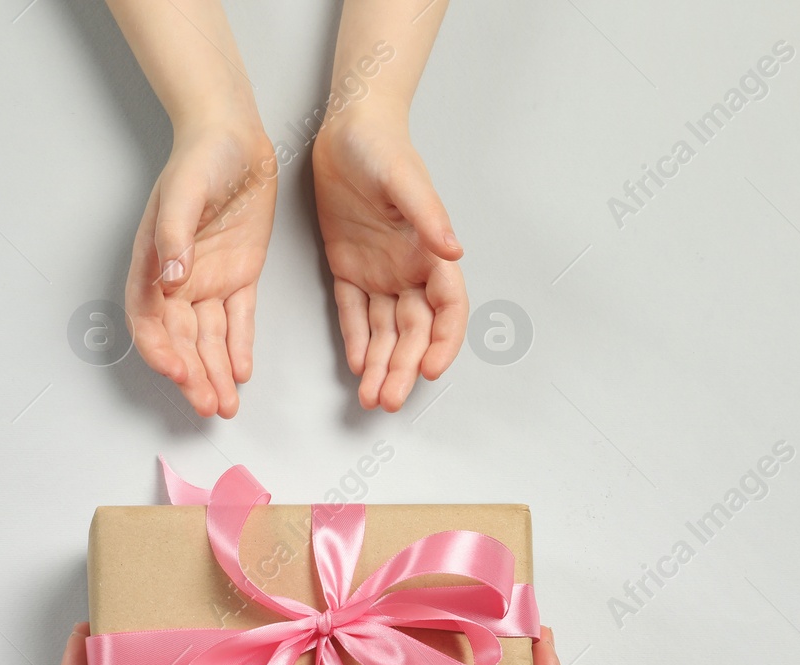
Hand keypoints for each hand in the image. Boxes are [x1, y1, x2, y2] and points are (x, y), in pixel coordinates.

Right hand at [125, 119, 276, 418]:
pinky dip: (238, 348)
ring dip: (215, 373)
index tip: (177, 371)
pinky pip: (237, 321)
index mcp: (153, 263)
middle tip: (208, 405)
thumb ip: (175, 237)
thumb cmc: (199, 157)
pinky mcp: (239, 277)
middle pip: (181, 340)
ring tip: (226, 405)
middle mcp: (177, 280)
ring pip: (209, 339)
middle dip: (193, 376)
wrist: (234, 136)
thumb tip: (170, 280)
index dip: (160, 350)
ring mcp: (208, 281)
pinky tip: (241, 374)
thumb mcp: (184, 192)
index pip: (149, 320)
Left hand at [313, 108, 466, 411]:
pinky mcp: (349, 268)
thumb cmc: (382, 148)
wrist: (346, 131)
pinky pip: (354, 313)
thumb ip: (429, 217)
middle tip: (389, 399)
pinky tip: (358, 366)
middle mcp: (409, 269)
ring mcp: (380, 272)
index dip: (444, 341)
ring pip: (386, 331)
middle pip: (415, 331)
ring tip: (372, 396)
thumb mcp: (406, 180)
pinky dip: (357, 341)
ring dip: (383, 364)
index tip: (432, 368)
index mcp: (430, 252)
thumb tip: (453, 251)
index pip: (448, 308)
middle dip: (405, 367)